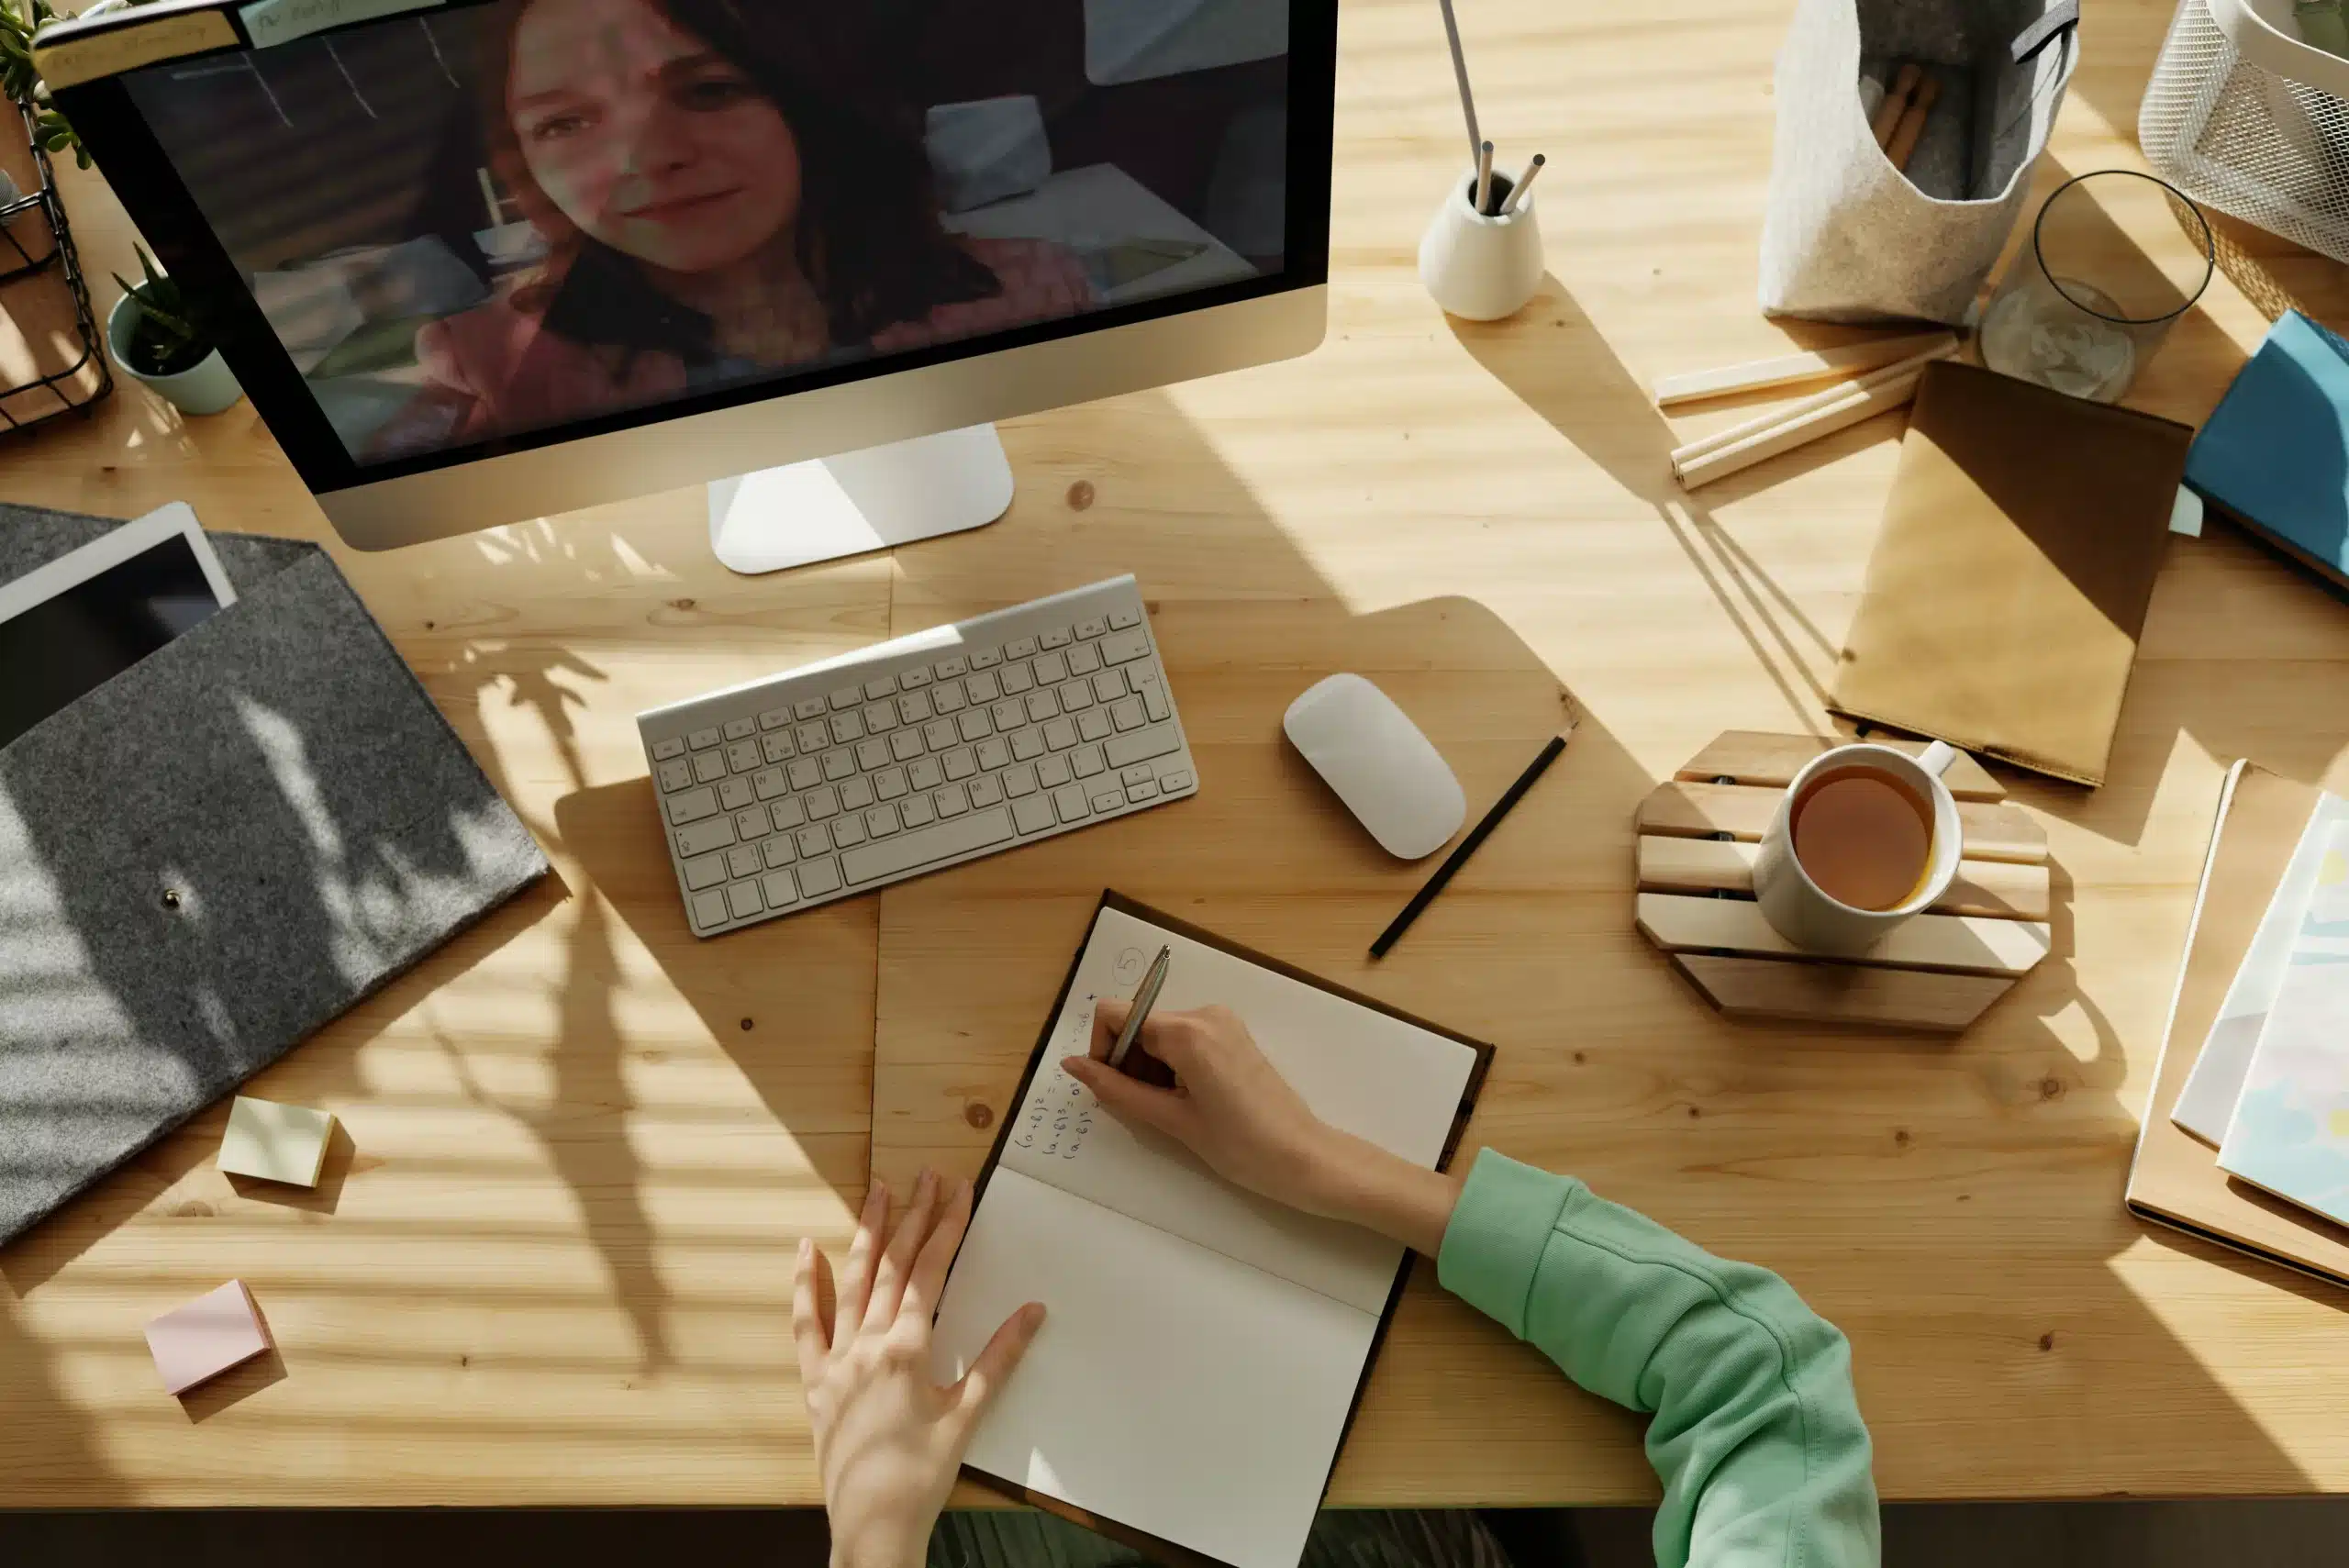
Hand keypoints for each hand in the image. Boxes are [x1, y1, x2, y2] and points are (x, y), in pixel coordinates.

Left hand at [796, 1171, 1044, 1567]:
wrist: (873, 1523)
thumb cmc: (923, 1474)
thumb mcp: (968, 1415)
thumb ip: (999, 1358)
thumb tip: (1033, 1311)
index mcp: (906, 1349)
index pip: (930, 1271)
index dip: (946, 1226)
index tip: (958, 1190)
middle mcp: (867, 1344)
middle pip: (893, 1266)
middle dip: (913, 1216)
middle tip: (927, 1175)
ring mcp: (835, 1360)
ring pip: (852, 1282)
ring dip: (868, 1234)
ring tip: (878, 1190)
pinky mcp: (814, 1382)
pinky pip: (806, 1324)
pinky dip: (805, 1285)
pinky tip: (807, 1250)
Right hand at [1063, 1001, 1464, 1255]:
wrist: (1304, 1158)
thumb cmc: (1239, 1146)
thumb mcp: (1170, 1120)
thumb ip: (1116, 1090)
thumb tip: (1072, 1065)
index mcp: (1187, 1031)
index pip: (1115, 1014)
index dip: (1103, 1049)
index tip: (1113, 1088)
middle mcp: (1204, 1013)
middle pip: (1138, 1023)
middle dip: (1128, 1063)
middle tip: (1148, 1109)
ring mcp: (1222, 1021)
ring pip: (1159, 1033)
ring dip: (1151, 1068)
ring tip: (1173, 1111)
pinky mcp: (1233, 1035)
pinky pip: (1184, 1039)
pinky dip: (1173, 1066)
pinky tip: (1190, 1102)